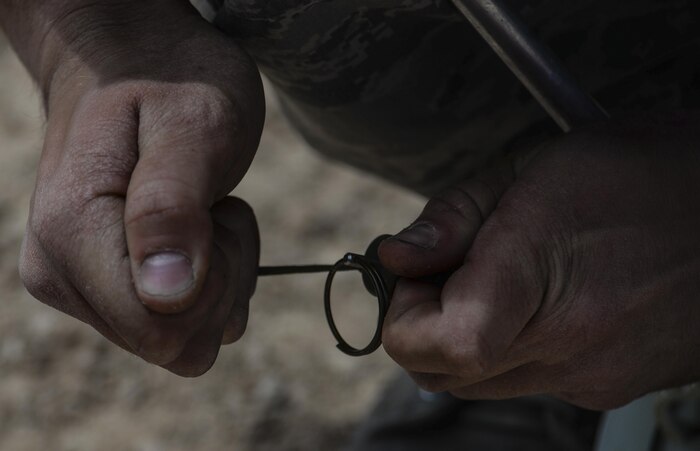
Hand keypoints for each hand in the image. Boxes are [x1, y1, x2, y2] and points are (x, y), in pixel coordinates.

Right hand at [18, 1, 264, 375]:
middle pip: (174, 342)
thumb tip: (165, 294)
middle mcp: (59, 270)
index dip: (214, 284)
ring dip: (219, 278)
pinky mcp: (99, 287)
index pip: (161, 328)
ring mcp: (75, 282)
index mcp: (71, 233)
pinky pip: (177, 322)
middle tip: (214, 207)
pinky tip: (198, 227)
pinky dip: (210, 280)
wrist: (131, 62)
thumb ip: (173, 207)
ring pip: (182, 336)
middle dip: (221, 280)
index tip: (215, 214)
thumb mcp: (193, 126)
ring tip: (204, 209)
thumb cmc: (168, 82)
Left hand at [379, 115, 699, 409]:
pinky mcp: (613, 386)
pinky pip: (531, 381)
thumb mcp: (533, 167)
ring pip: (481, 383)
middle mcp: (569, 344)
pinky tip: (544, 298)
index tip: (412, 278)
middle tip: (448, 271)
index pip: (438, 346)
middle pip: (443, 373)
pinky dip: (514, 346)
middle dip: (424, 324)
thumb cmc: (644, 172)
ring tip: (502, 276)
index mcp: (539, 274)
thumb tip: (396, 257)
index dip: (404, 318)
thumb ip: (453, 216)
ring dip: (466, 336)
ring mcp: (594, 375)